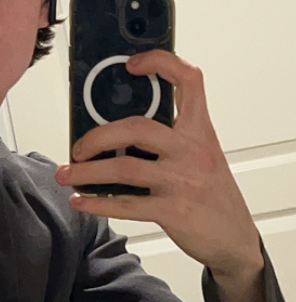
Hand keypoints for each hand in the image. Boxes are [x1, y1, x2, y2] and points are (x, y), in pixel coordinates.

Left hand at [55, 50, 262, 283]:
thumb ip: (171, 137)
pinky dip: (97, 203)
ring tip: (67, 174)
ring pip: (124, 168)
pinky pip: (126, 205)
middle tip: (78, 147)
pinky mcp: (172, 211)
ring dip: (86, 173)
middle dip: (97, 136)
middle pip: (137, 128)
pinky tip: (81, 202)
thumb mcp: (202, 154)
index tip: (132, 64)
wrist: (234, 238)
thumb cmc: (213, 193)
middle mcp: (192, 151)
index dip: (161, 63)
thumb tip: (117, 130)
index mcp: (200, 130)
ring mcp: (182, 181)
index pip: (189, 80)